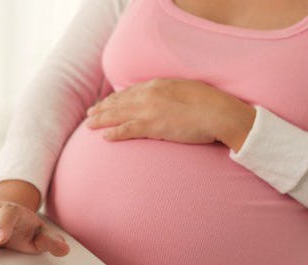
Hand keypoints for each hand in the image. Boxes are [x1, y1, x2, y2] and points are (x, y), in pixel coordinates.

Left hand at [85, 78, 255, 150]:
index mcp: (158, 84)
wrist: (218, 113)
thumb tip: (166, 99)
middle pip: (119, 102)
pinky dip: (114, 133)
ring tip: (89, 125)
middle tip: (89, 114)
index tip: (106, 103)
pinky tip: (104, 137)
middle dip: (102, 108)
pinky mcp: (152, 126)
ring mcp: (149, 110)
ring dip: (101, 120)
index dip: (115, 98)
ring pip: (118, 115)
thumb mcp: (187, 90)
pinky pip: (127, 130)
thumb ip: (171, 93)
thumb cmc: (209, 104)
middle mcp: (149, 94)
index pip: (130, 92)